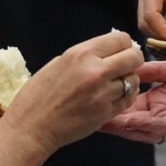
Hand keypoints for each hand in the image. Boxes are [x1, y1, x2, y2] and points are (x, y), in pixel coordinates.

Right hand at [0, 31, 144, 157]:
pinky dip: (126, 96)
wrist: (32, 126)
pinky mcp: (106, 113)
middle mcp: (96, 71)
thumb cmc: (38, 93)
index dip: (124, 44)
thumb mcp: (58, 63)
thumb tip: (107, 51)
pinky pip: (129, 99)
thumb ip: (85, 56)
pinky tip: (116, 96)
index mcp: (81, 54)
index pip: (121, 39)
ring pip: (134, 80)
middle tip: (124, 66)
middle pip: (134, 58)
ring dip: (129, 80)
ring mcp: (103, 94)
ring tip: (116, 84)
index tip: (119, 51)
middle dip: (132, 60)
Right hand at [102, 56, 165, 141]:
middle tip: (88, 111)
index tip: (100, 91)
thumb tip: (136, 67)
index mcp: (163, 94)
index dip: (117, 95)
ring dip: (114, 122)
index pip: (134, 97)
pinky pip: (146, 126)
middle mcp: (161, 109)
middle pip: (129, 113)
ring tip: (94, 119)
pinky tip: (115, 120)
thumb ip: (159, 69)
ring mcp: (165, 119)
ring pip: (134, 123)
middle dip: (109, 113)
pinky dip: (130, 124)